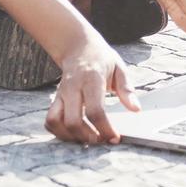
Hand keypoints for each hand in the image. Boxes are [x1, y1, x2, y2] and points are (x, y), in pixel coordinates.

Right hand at [46, 28, 140, 144]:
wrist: (77, 45)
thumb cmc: (101, 58)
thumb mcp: (119, 68)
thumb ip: (127, 90)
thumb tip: (135, 109)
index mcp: (92, 79)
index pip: (95, 110)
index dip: (105, 129)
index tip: (114, 137)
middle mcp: (73, 87)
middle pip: (73, 121)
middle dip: (87, 137)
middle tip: (101, 140)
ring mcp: (61, 93)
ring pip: (56, 122)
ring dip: (70, 136)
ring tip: (87, 139)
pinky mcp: (55, 99)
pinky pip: (49, 120)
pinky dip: (59, 132)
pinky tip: (74, 133)